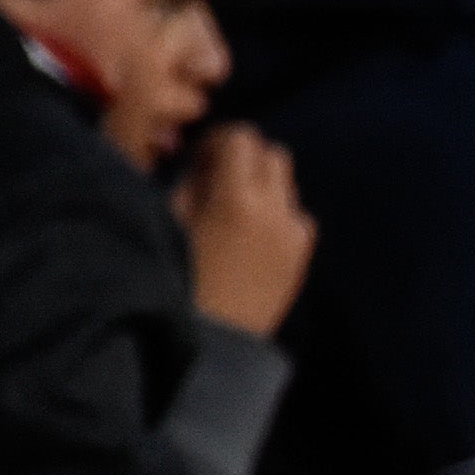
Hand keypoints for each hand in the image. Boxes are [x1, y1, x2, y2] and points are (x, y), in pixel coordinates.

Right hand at [175, 125, 310, 336]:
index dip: (219, 140)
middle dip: (246, 157)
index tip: (202, 156)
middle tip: (218, 176)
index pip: (243, 137)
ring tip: (233, 207)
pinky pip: (297, 216)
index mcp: (238, 197)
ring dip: (263, 183)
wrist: (213, 337)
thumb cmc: (177, 276)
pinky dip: (278, 212)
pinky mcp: (303, 256)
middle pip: (273, 154)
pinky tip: (252, 232)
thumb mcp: (171, 218)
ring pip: (288, 184)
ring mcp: (295, 234)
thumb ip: (195, 180)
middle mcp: (276, 210)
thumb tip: (209, 159)